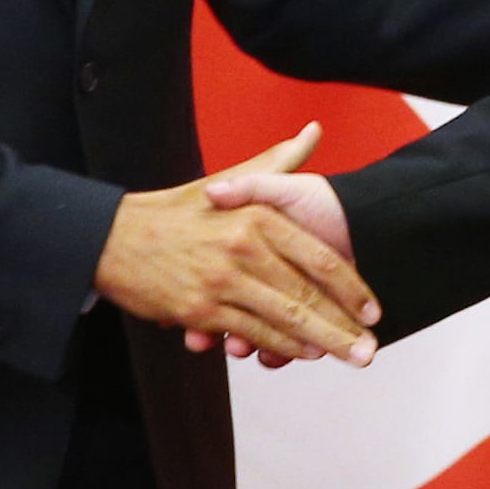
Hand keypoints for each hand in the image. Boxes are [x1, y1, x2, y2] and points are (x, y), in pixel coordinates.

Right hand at [94, 123, 378, 365]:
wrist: (116, 237)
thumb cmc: (178, 210)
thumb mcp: (230, 180)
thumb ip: (278, 163)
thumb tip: (313, 131)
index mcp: (257, 217)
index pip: (318, 257)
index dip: (351, 286)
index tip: (373, 306)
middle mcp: (243, 248)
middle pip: (306, 295)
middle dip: (344, 325)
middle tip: (371, 349)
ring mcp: (222, 281)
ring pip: (283, 319)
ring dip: (321, 342)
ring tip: (349, 357)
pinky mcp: (200, 310)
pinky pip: (250, 332)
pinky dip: (279, 346)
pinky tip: (302, 354)